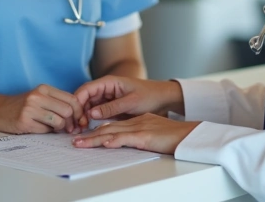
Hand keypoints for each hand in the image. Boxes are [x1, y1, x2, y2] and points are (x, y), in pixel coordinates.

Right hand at [0, 84, 86, 133]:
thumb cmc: (21, 106)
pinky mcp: (24, 121)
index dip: (79, 112)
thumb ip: (56, 103)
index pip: (72, 99)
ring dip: (60, 129)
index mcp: (44, 89)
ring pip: (59, 121)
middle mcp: (38, 96)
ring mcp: (30, 108)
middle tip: (69, 129)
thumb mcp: (39, 98)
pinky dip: (47, 132)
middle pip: (67, 110)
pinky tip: (41, 129)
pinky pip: (45, 130)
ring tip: (55, 129)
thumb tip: (78, 117)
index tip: (79, 121)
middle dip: (72, 123)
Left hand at [71, 113, 199, 154]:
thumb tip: (130, 142)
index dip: (97, 131)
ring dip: (94, 139)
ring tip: (80, 144)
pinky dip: (113, 140)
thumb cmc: (174, 136)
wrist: (190, 134)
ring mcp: (139, 128)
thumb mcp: (154, 133)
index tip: (85, 137)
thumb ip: (141, 135)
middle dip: (89, 135)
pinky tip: (104, 143)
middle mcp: (135, 122)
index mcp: (137, 121)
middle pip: (107, 128)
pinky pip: (126, 138)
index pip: (112, 125)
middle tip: (74, 141)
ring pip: (111, 132)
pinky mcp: (145, 136)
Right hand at [73, 76, 182, 120]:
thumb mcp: (131, 102)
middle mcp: (105, 89)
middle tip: (76, 127)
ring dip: (82, 117)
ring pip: (88, 106)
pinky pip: (95, 112)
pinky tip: (87, 129)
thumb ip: (111, 107)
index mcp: (109, 82)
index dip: (78, 102)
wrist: (162, 99)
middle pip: (84, 98)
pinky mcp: (109, 107)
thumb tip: (91, 113)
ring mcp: (106, 98)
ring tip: (79, 130)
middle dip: (78, 112)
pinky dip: (89, 120)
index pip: (86, 89)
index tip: (76, 116)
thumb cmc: (149, 96)